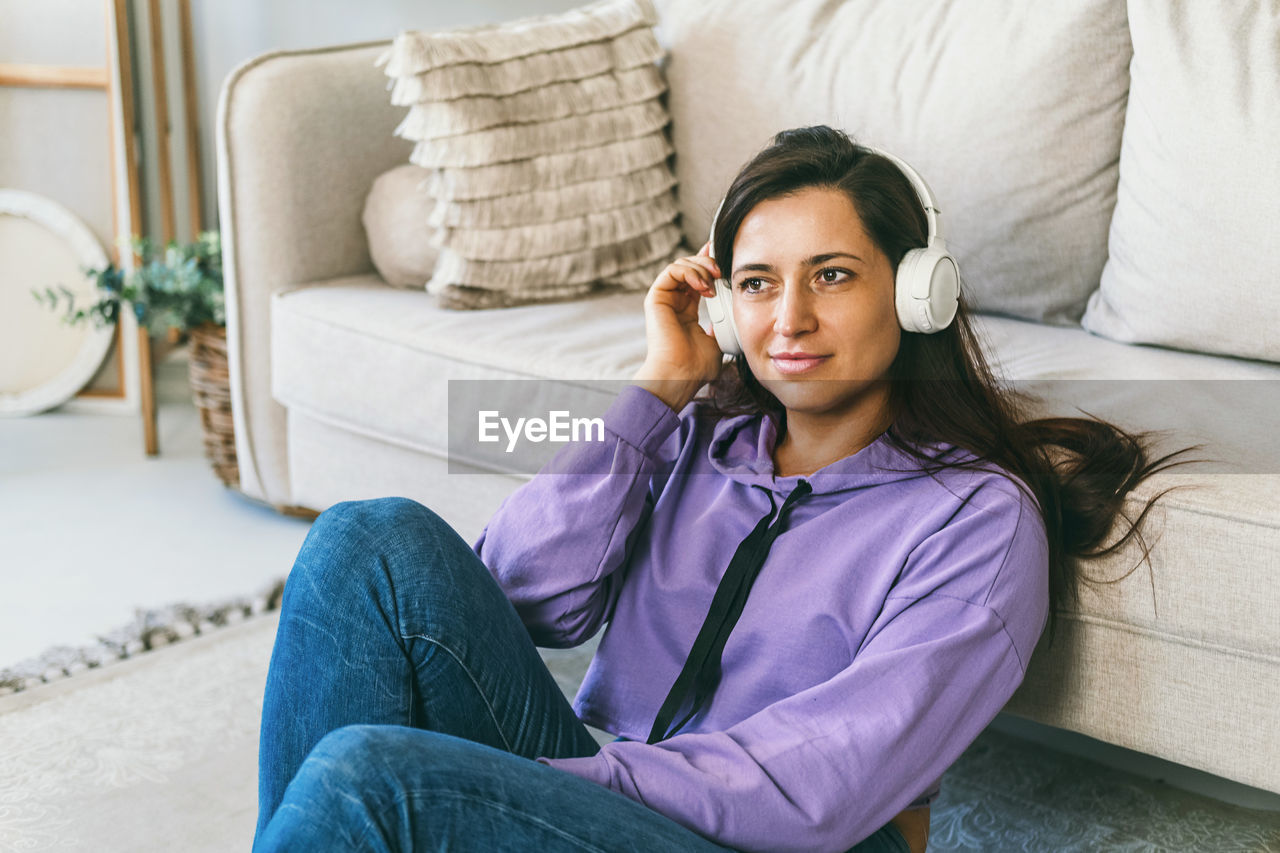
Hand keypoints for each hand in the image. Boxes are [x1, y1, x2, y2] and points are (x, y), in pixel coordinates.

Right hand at [632, 242, 725, 410]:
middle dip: (707, 263)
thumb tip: (732, 316)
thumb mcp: (718, 341)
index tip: (724, 257)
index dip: (709, 265)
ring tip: (712, 281)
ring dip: (700, 267)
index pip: (697, 280)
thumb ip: (721, 325)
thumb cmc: (697, 366)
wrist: (681, 374)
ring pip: (680, 265)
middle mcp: (674, 303)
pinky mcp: (656, 298)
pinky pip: (671, 271)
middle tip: (721, 271)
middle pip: (689, 268)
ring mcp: (664, 300)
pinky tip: (702, 285)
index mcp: (687, 311)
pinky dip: (689, 271)